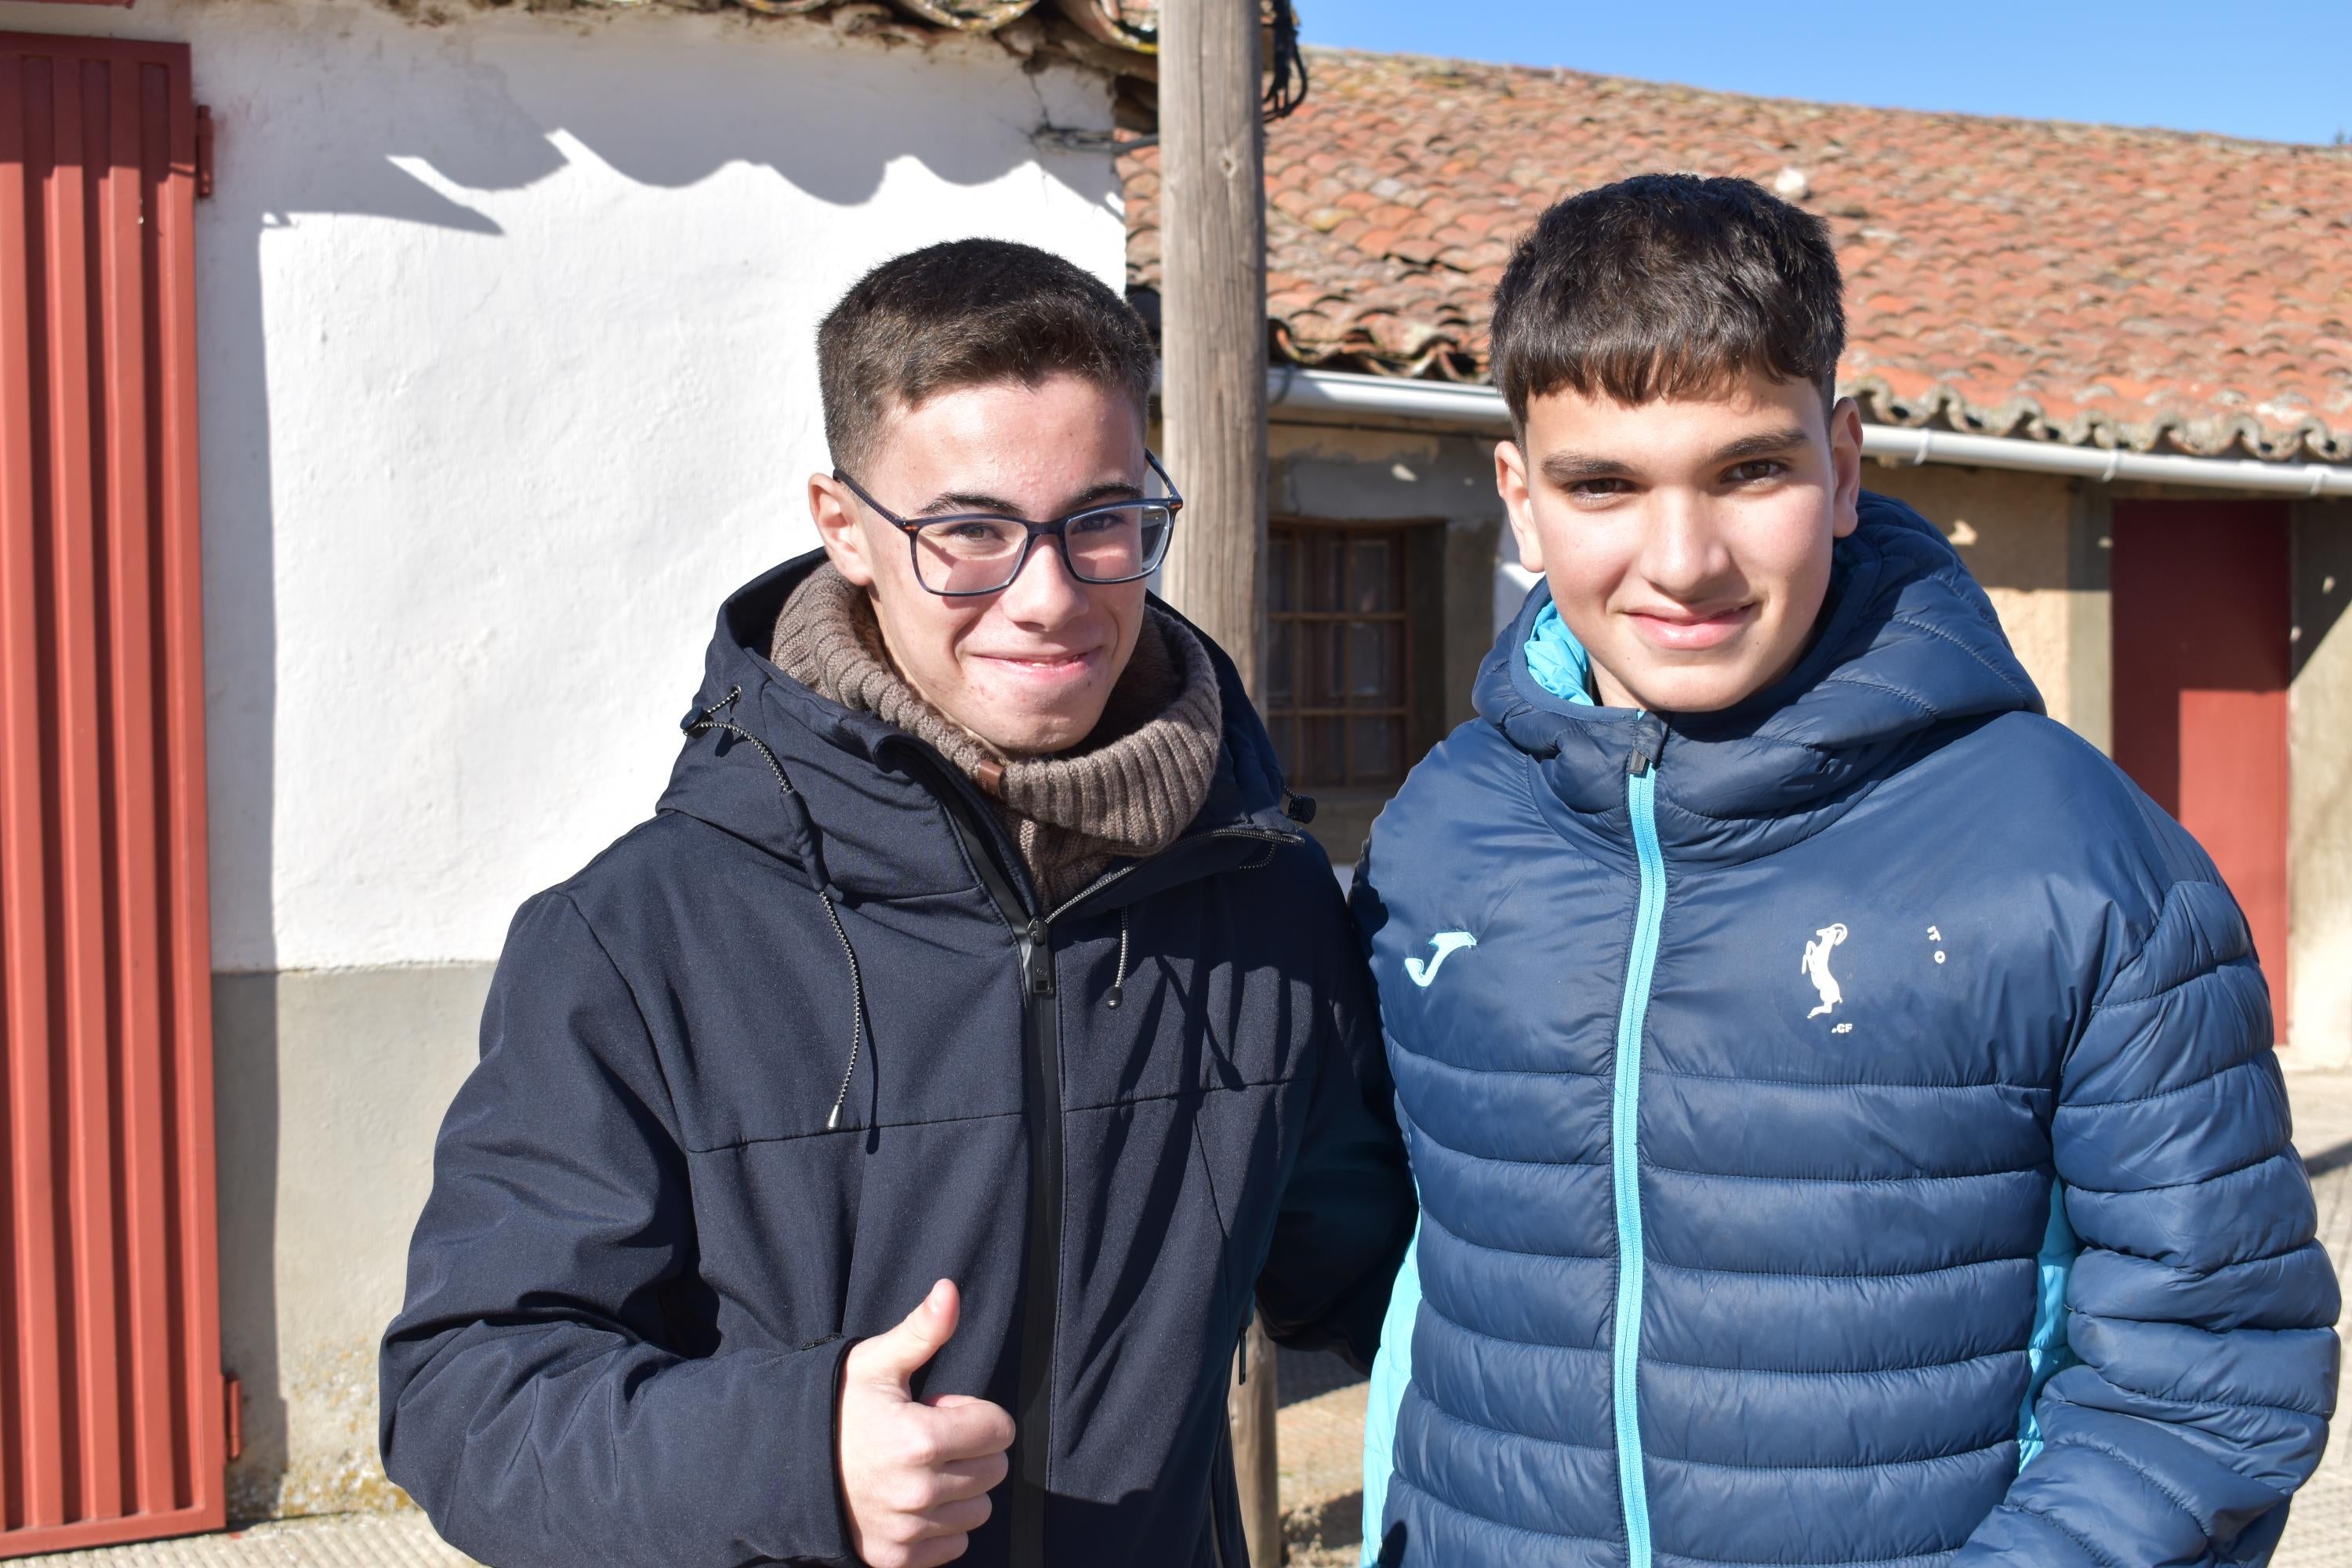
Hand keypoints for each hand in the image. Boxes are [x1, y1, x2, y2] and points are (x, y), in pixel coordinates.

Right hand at [837, 1280, 1015, 1567]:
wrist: (782, 1464)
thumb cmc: (834, 1409)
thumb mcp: (875, 1363)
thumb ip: (922, 1330)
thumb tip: (950, 1290)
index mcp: (920, 1439)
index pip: (1000, 1429)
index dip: (973, 1413)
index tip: (938, 1409)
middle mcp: (918, 1491)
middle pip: (994, 1470)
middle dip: (971, 1449)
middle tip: (927, 1437)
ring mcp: (907, 1530)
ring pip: (977, 1511)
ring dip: (959, 1488)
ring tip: (917, 1467)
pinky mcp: (896, 1558)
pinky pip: (954, 1546)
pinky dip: (941, 1525)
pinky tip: (911, 1499)